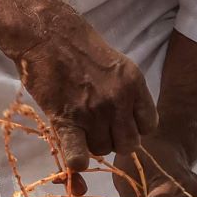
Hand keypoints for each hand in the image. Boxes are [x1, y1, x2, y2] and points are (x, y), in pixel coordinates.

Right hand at [12, 26, 158, 189]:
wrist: (46, 35)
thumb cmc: (80, 47)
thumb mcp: (118, 64)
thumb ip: (128, 92)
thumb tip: (129, 121)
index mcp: (134, 85)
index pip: (149, 126)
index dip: (135, 129)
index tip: (121, 124)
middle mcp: (118, 101)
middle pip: (128, 144)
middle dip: (115, 141)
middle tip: (99, 129)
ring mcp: (93, 112)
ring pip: (103, 150)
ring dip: (92, 145)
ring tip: (80, 128)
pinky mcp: (66, 120)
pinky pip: (78, 154)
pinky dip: (77, 161)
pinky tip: (74, 158)